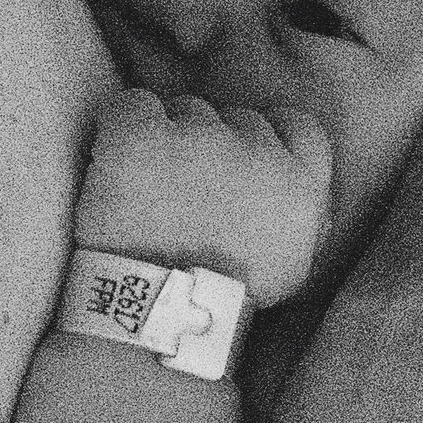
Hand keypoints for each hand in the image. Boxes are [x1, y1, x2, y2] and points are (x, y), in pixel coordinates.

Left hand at [71, 91, 332, 305]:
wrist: (161, 317)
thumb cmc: (224, 299)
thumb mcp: (293, 265)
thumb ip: (306, 217)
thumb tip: (307, 197)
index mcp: (299, 181)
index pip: (297, 126)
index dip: (267, 139)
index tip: (240, 163)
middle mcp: (255, 149)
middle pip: (234, 118)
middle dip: (213, 145)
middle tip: (186, 191)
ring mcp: (198, 137)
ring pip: (184, 111)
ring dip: (168, 139)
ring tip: (148, 189)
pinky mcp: (141, 135)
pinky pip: (130, 104)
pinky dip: (120, 127)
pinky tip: (115, 163)